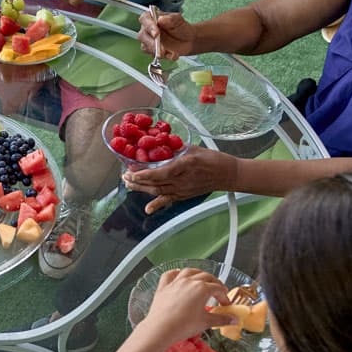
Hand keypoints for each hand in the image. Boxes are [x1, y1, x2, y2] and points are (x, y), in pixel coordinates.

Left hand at [122, 146, 238, 213]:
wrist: (227, 174)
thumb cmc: (212, 159)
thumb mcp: (194, 148)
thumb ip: (176, 147)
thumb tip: (159, 142)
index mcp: (185, 165)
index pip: (161, 172)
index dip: (145, 173)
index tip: (132, 172)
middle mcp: (182, 180)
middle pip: (156, 182)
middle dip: (138, 180)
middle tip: (125, 176)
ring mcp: (183, 190)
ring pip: (158, 191)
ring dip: (141, 189)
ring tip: (128, 185)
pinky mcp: (184, 196)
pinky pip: (168, 200)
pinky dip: (157, 205)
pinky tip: (147, 209)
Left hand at [133, 267, 232, 345]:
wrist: (161, 328)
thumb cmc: (183, 325)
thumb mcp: (206, 322)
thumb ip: (222, 319)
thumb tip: (233, 319)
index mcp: (202, 288)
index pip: (218, 288)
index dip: (224, 295)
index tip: (226, 303)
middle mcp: (189, 281)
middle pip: (206, 276)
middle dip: (215, 283)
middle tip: (218, 291)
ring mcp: (175, 282)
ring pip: (189, 271)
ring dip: (198, 273)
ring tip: (203, 279)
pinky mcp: (164, 287)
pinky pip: (170, 274)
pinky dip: (176, 273)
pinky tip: (179, 275)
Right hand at [137, 11, 196, 59]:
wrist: (189, 40)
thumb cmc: (182, 27)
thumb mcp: (179, 20)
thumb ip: (171, 18)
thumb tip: (161, 19)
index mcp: (152, 18)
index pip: (144, 19)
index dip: (149, 26)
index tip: (156, 33)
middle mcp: (147, 29)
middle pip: (142, 35)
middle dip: (151, 43)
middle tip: (162, 48)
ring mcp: (149, 40)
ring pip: (145, 47)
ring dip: (157, 51)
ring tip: (170, 53)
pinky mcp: (152, 50)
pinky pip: (153, 55)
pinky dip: (164, 56)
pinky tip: (172, 55)